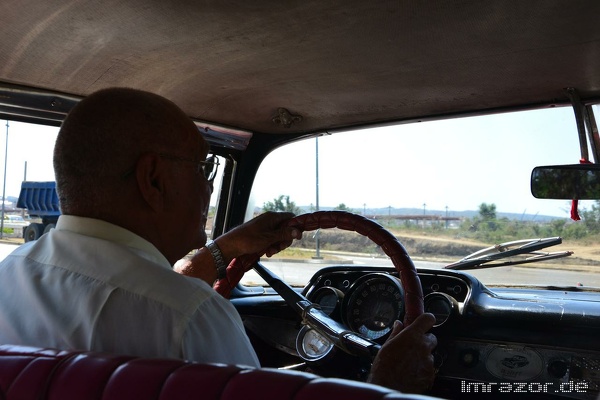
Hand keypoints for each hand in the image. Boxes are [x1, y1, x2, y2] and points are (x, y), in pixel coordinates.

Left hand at [177, 212, 301, 283]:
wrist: (231, 245)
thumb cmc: (248, 240)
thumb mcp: (269, 238)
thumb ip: (284, 234)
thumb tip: (298, 231)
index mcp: (272, 217)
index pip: (290, 217)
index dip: (295, 226)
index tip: (296, 237)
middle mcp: (269, 220)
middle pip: (286, 228)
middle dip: (284, 240)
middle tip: (279, 248)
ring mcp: (264, 227)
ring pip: (278, 236)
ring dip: (277, 245)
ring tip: (270, 252)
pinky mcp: (260, 234)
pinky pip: (271, 239)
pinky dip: (270, 246)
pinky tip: (266, 252)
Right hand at [367, 313, 436, 393]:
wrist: (388, 387)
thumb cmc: (384, 368)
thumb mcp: (386, 346)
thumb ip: (396, 333)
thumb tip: (399, 324)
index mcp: (412, 336)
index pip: (428, 319)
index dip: (427, 319)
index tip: (425, 322)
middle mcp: (423, 346)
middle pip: (432, 338)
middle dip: (424, 341)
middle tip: (413, 347)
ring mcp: (428, 361)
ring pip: (430, 354)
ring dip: (423, 356)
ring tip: (409, 363)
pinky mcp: (430, 374)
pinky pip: (430, 368)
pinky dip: (423, 369)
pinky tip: (412, 372)